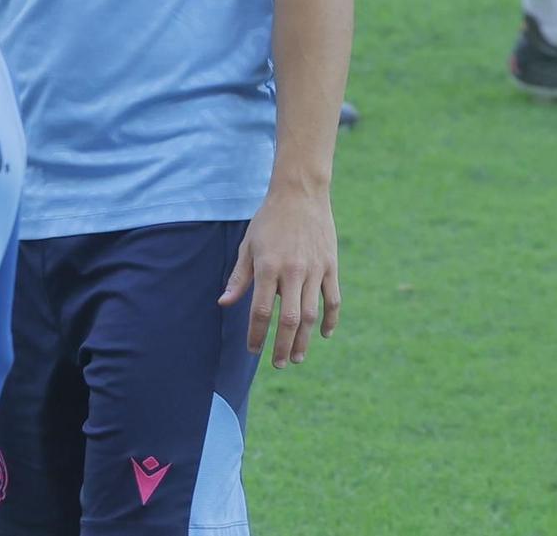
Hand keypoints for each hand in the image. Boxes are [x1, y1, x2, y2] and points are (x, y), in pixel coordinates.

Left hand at [220, 184, 339, 368]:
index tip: (252, 350)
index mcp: (267, 267)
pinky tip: (323, 335)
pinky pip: (332, 299)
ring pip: (311, 315)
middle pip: (288, 320)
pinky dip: (330, 319)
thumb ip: (239, 277)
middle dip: (282, 346)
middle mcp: (292, 271)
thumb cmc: (269, 220)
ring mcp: (314, 270)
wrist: (300, 193)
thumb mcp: (248, 245)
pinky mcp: (330, 266)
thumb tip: (224, 304)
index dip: (256, 334)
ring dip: (304, 340)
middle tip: (278, 364)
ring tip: (297, 358)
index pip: (260, 311)